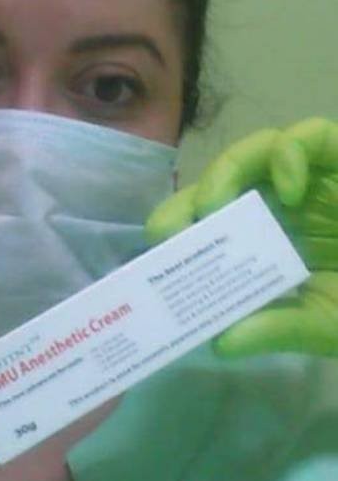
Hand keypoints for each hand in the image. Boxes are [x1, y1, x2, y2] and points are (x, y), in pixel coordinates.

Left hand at [145, 117, 337, 357]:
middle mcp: (280, 207)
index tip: (160, 250)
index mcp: (267, 243)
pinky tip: (288, 188)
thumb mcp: (326, 325)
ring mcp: (311, 179)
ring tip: (217, 206)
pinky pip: (308, 136)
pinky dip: (288, 153)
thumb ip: (279, 329)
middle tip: (173, 229)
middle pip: (221, 186)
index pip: (211, 226)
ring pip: (253, 151)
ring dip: (226, 173)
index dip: (181, 229)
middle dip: (190, 201)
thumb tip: (219, 344)